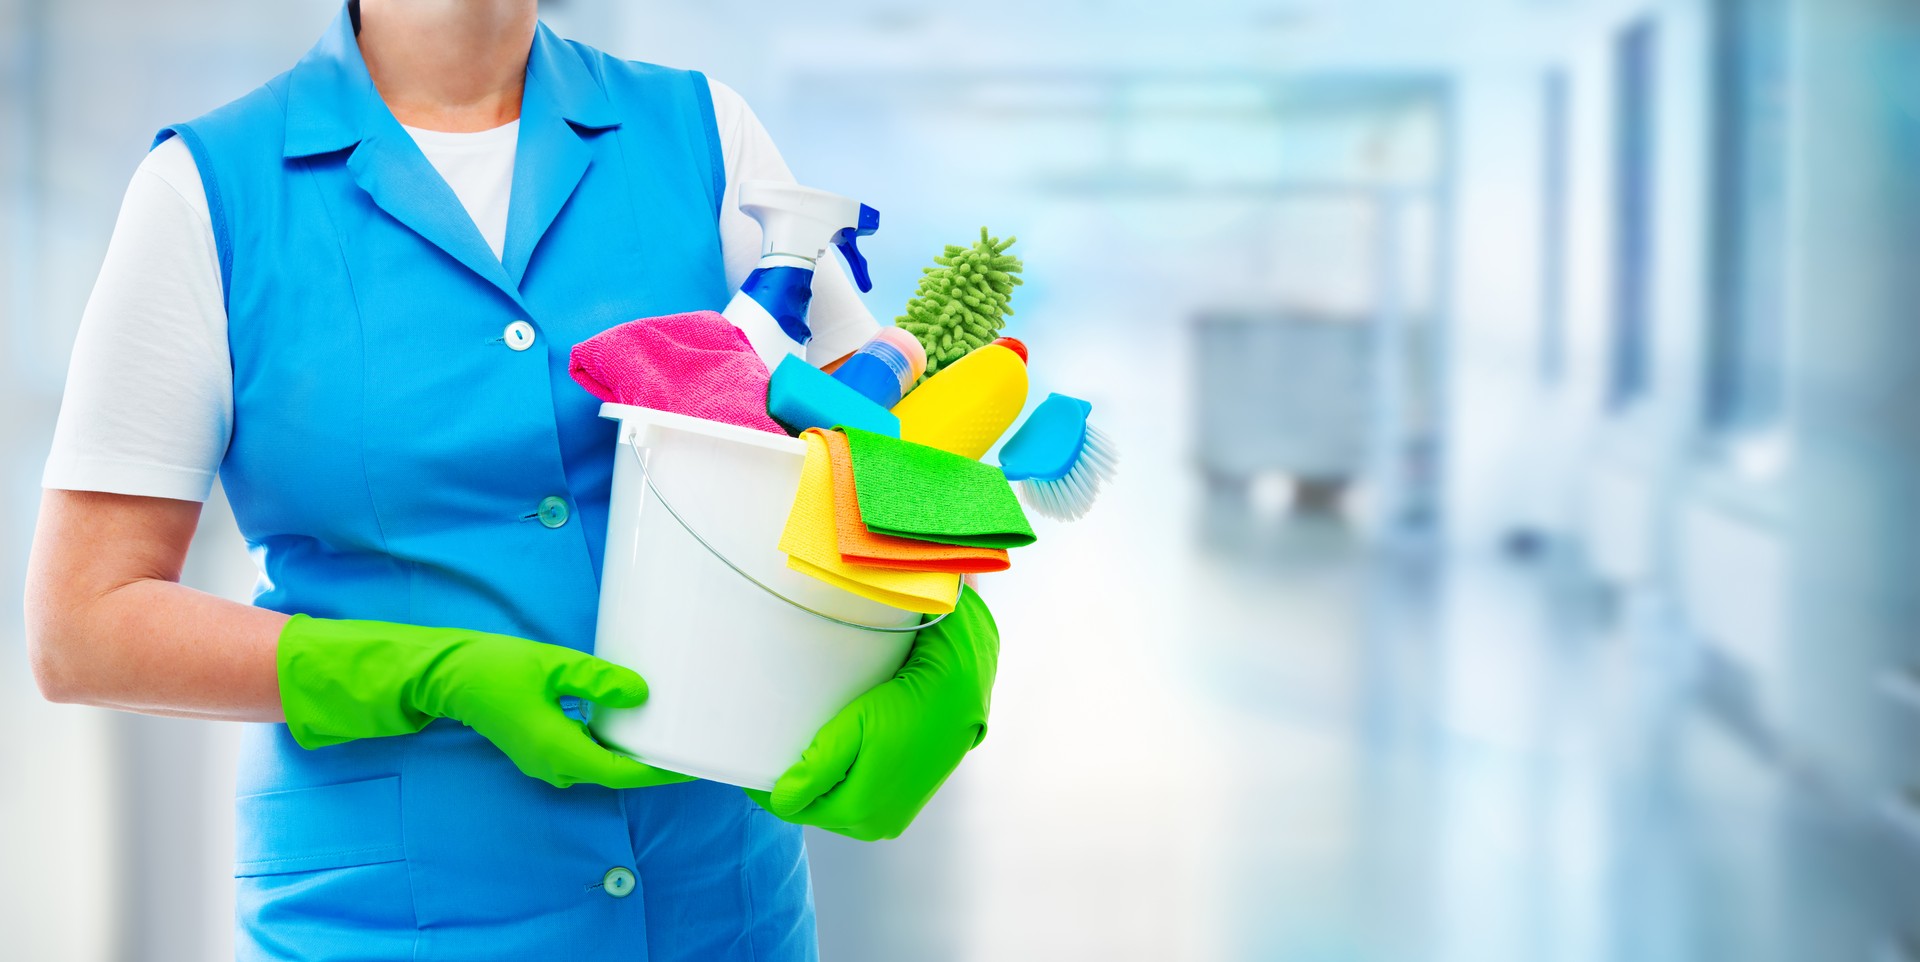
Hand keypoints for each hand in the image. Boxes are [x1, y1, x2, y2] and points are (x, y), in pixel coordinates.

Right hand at [278, 616, 690, 789]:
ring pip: (602, 765)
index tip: (696, 764)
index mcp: (559, 751)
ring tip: (672, 734)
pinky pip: (586, 754)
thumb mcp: (551, 665)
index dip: (663, 771)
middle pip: (617, 774)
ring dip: (634, 755)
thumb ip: (597, 680)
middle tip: (694, 744)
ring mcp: (546, 761)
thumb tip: (639, 694)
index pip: (624, 773)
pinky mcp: (542, 748)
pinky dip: (613, 745)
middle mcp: (554, 765)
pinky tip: (631, 724)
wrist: (443, 676)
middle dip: (655, 763)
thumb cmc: (491, 668)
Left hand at [746, 586, 997, 839]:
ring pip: (838, 805)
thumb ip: (814, 769)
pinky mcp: (905, 803)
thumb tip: (780, 799)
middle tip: (776, 753)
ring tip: (808, 753)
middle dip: (796, 787)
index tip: (751, 768)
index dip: (770, 789)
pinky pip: (860, 797)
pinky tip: (843, 757)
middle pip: (816, 810)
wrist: (959, 694)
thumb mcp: (853, 728)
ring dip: (821, 785)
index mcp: (860, 811)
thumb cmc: (907, 703)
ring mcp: (893, 817)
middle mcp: (876, 824)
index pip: (795, 808)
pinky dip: (846, 782)